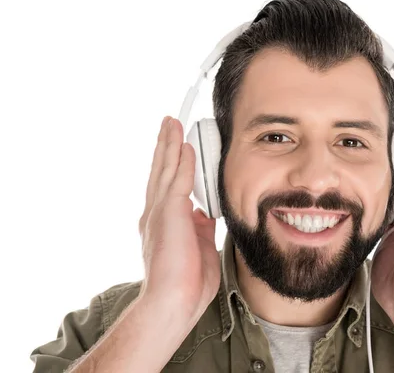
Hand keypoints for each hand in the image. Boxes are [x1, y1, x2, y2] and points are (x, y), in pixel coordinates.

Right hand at [137, 116, 219, 324]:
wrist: (174, 301)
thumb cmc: (187, 282)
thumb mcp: (199, 246)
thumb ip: (200, 226)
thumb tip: (206, 213)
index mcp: (163, 222)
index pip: (167, 184)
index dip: (172, 163)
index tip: (178, 146)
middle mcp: (156, 213)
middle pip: (161, 170)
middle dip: (166, 145)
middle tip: (169, 124)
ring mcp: (160, 212)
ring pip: (166, 169)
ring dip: (171, 144)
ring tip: (172, 123)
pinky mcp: (169, 213)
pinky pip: (178, 180)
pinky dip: (182, 161)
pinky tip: (185, 145)